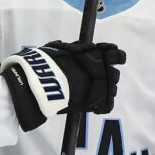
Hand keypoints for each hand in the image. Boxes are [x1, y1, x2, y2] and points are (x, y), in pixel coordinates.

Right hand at [0, 40, 124, 131]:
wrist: (37, 83)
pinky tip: (97, 106)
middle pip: (114, 73)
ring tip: (95, 92)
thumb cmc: (43, 64)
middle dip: (109, 75)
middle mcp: (98, 70)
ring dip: (106, 90)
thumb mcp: (57, 49)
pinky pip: (106, 105)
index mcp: (92, 54)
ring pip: (112, 89)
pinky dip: (103, 106)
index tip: (115, 58)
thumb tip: (77, 47)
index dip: (117, 56)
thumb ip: (71, 49)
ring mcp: (96, 87)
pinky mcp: (92, 103)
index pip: (115, 54)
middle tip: (100, 78)